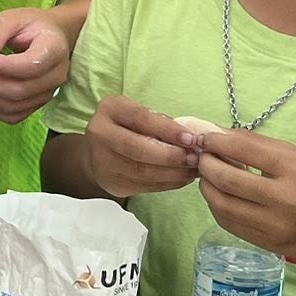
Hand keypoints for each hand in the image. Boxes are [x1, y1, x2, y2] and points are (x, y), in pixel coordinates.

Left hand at [0, 9, 69, 123]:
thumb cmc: (32, 26)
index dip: (0, 66)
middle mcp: (56, 76)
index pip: (28, 66)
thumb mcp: (14, 17)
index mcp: (54, 50)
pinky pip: (14, 116)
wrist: (52, 38)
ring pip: (14, 106)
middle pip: (20, 90)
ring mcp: (48, 93)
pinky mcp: (38, 105)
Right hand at [83, 96, 201, 199]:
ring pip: (142, 171)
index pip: (140, 118)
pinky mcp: (111, 182)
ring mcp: (102, 161)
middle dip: (170, 155)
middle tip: (195, 158)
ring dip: (173, 173)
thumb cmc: (130, 127)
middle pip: (137, 148)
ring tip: (193, 170)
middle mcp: (100, 133)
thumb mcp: (141, 115)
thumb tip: (192, 140)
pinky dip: (167, 183)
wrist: (101, 150)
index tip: (191, 139)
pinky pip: (144, 186)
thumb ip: (161, 123)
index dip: (167, 130)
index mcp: (110, 109)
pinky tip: (181, 178)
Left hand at [195, 129, 295, 266]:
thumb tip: (220, 134)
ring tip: (208, 175)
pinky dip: (217, 205)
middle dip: (205, 163)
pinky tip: (220, 194)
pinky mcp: (267, 244)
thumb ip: (260, 146)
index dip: (216, 141)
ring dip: (207, 186)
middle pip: (226, 179)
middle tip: (201, 155)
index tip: (205, 137)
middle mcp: (284, 200)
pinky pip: (229, 222)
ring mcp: (274, 226)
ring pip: (221, 204)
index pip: (242, 149)